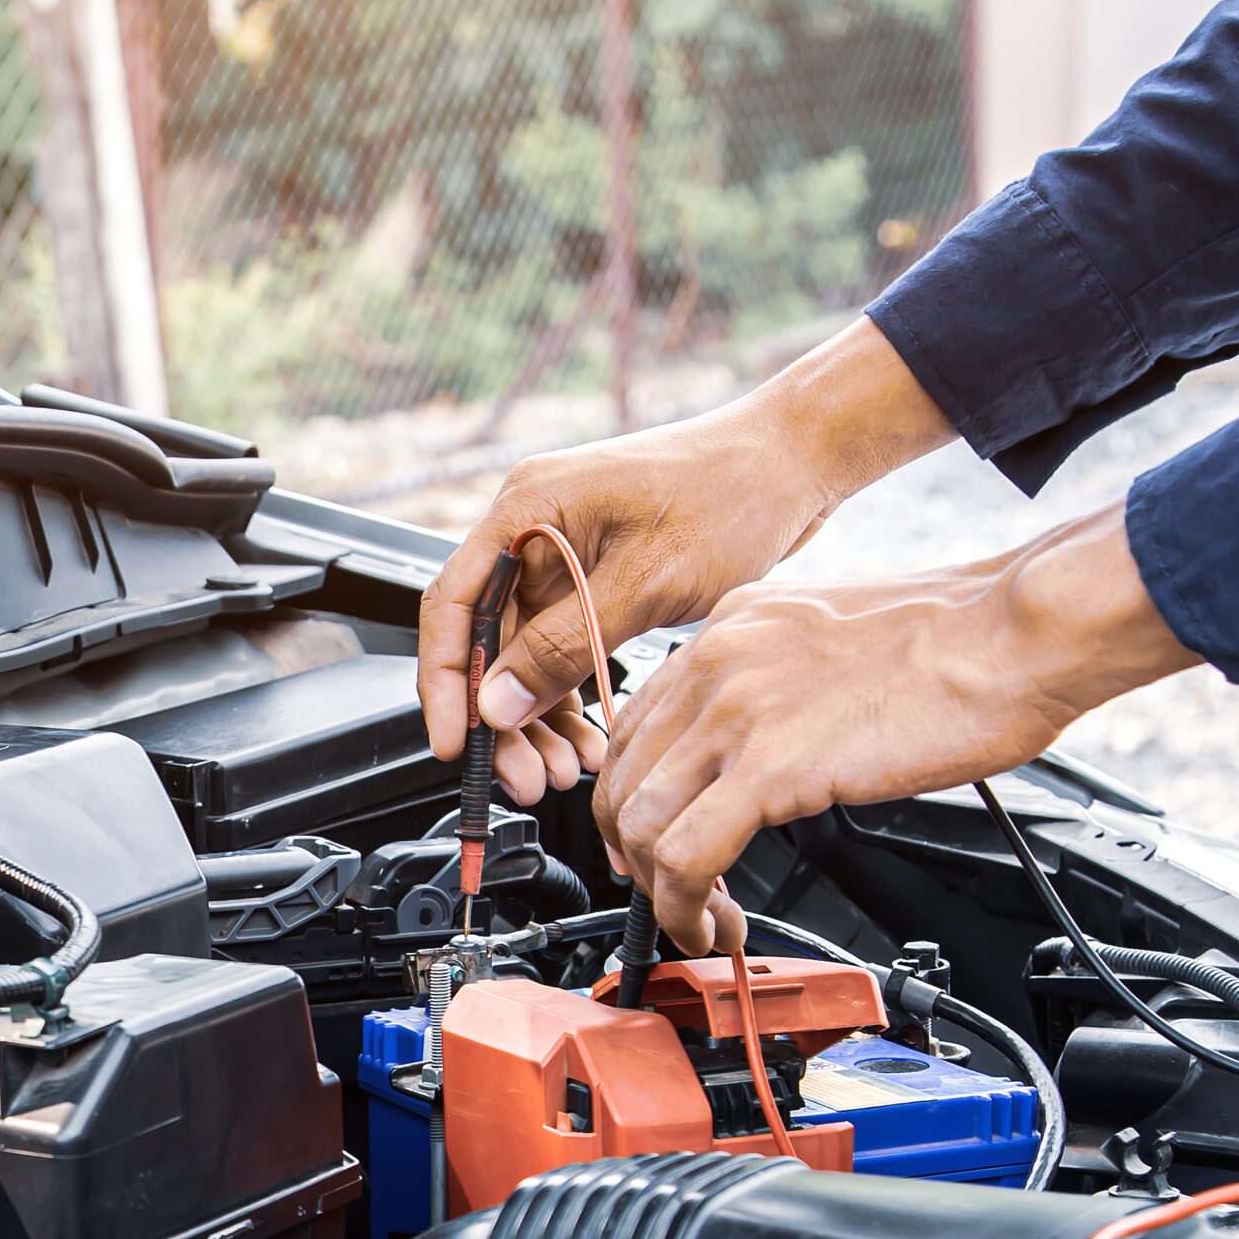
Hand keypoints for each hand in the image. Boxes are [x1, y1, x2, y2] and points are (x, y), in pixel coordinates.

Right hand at [418, 318, 956, 801]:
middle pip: (487, 639)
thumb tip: (498, 701)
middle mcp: (534, 528)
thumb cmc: (732, 493)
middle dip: (502, 716)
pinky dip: (572, 694)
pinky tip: (592, 737)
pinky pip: (563, 648)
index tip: (453, 743)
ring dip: (539, 716)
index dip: (444, 680)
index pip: (454, 603)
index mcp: (528, 508)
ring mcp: (565, 553)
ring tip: (567, 771)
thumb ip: (567, 644)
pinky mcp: (597, 576)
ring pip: (524, 653)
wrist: (794, 461)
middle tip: (528, 777)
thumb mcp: (648, 580)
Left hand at [594, 502, 1200, 953]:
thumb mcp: (834, 638)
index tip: (653, 843)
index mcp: (731, 627)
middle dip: (631, 856)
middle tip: (668, 897)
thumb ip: (784, 682)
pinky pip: (685, 856)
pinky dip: (684, 909)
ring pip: (637, 822)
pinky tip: (714, 928)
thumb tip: (772, 741)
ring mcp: (737, 711)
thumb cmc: (958, 637)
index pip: (636, 723)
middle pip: (620, 777)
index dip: (634, 799)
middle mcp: (717, 660)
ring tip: (699, 925)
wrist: (1013, 632)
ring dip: (656, 892)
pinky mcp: (773, 766)